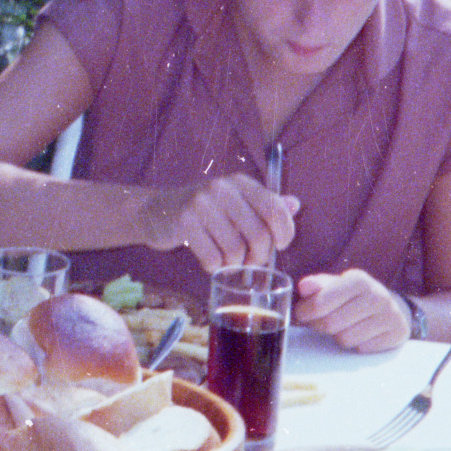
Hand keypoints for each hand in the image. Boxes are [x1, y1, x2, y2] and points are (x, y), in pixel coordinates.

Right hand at [138, 173, 298, 274]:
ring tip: (229, 263)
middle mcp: (222, 188)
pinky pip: (212, 257)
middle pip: (258, 234)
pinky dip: (215, 268)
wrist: (156, 212)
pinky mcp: (184, 222)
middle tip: (251, 263)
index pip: (275, 209)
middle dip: (259, 257)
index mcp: (240, 183)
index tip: (280, 246)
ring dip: (235, 265)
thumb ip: (265, 205)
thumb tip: (295, 204)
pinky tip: (211, 264)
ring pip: (235, 249)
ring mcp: (201, 204)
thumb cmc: (203, 212)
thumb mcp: (235, 202)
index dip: (285, 232)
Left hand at [295, 267, 408, 351]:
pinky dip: (357, 345)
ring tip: (344, 327)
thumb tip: (304, 287)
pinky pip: (362, 349)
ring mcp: (390, 315)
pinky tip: (361, 334)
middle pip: (331, 324)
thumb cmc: (353, 297)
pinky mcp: (397, 333)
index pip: (321, 303)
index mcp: (359, 280)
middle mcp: (377, 295)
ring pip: (345, 339)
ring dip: (339, 337)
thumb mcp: (335, 286)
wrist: (388, 307)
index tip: (303, 314)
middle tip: (321, 323)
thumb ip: (317, 286)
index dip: (305, 312)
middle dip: (319, 326)